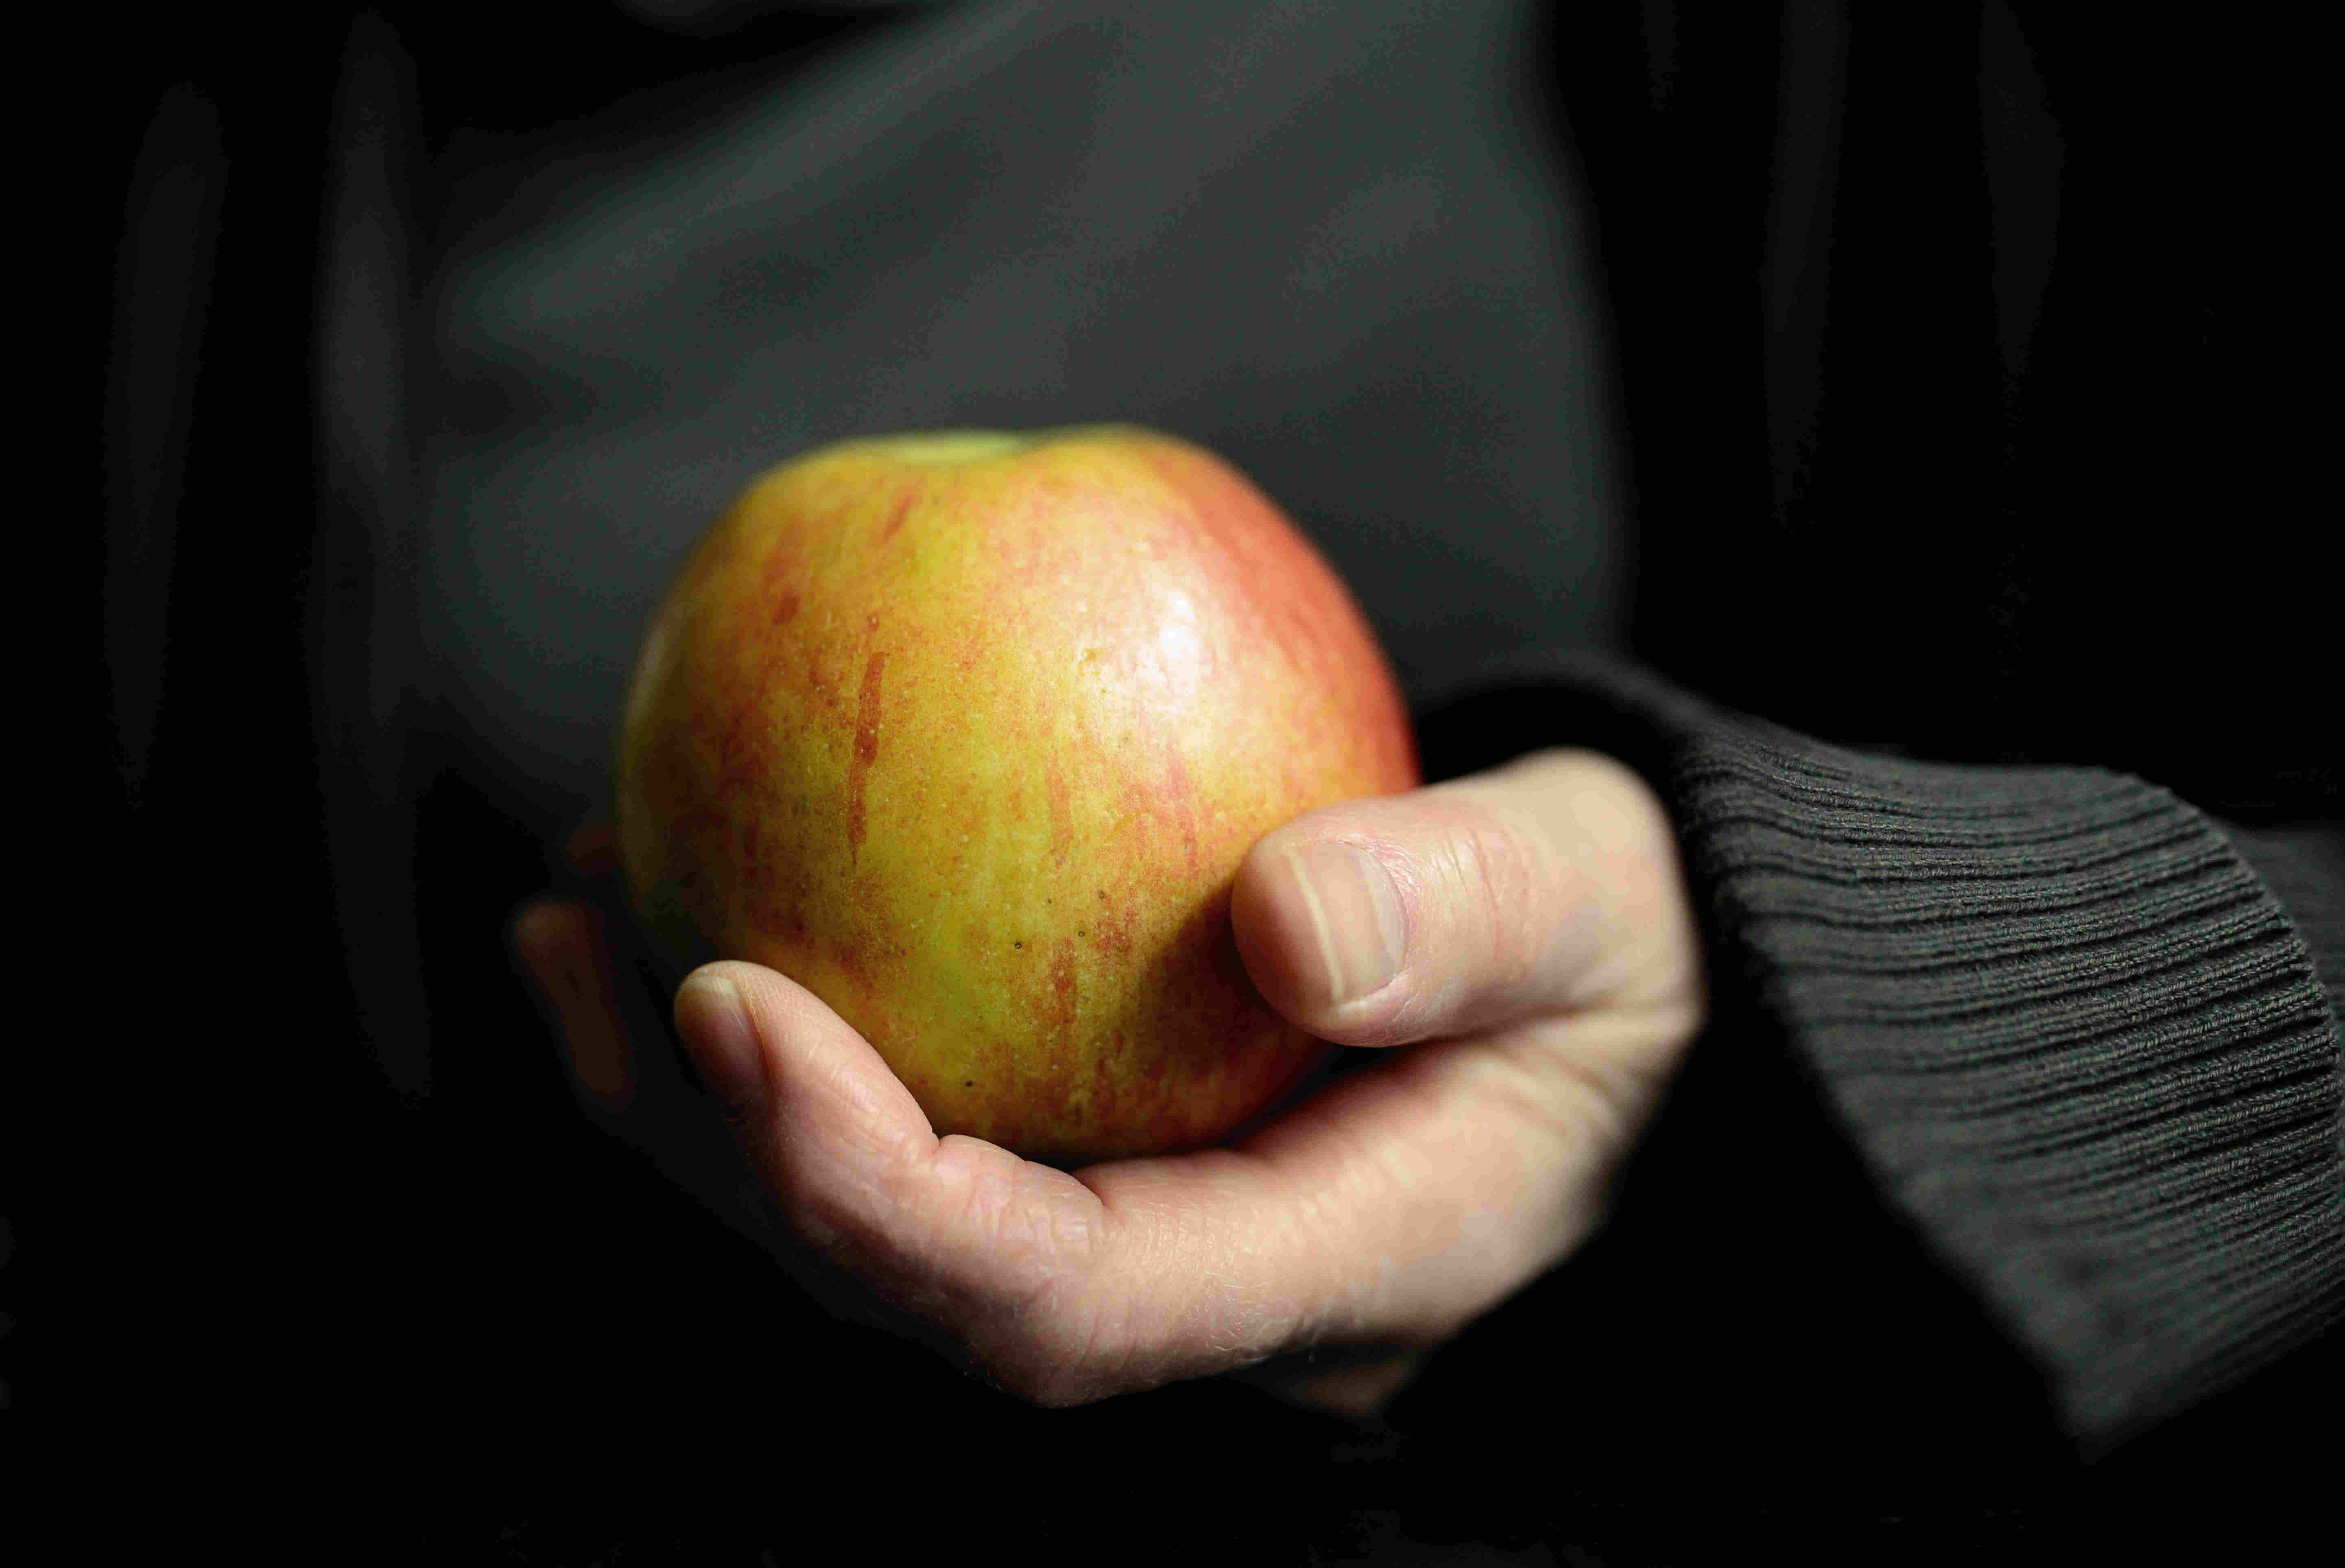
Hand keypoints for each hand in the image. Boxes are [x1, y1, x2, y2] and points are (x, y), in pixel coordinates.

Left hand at [514, 748, 1704, 1417]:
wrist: (1634, 992)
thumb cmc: (1629, 947)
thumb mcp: (1597, 903)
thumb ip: (1466, 915)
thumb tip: (1278, 917)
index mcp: (1329, 1265)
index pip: (1059, 1304)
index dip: (869, 1192)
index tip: (732, 1006)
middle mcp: (1208, 1284)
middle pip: (919, 1287)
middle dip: (720, 1159)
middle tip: (582, 952)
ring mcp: (1154, 1227)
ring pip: (888, 1218)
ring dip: (706, 1097)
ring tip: (577, 907)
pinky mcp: (1115, 1149)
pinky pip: (929, 1110)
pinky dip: (800, 1021)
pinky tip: (707, 874)